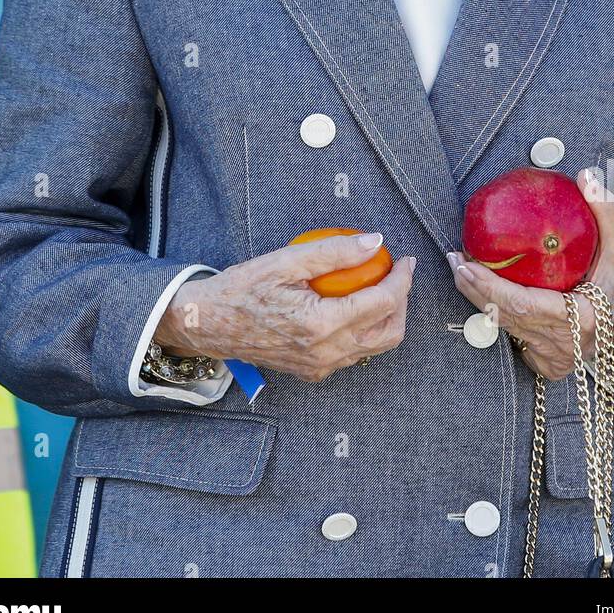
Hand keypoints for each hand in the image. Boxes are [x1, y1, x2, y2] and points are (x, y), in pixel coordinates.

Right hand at [154, 233, 415, 382]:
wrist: (209, 323)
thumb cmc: (242, 288)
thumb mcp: (286, 260)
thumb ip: (334, 251)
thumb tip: (375, 241)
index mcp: (321, 324)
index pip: (382, 302)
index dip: (402, 279)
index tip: (405, 259)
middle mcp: (325, 352)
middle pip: (389, 332)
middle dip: (403, 302)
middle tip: (397, 274)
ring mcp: (320, 366)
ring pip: (374, 347)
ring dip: (386, 318)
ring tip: (380, 287)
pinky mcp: (313, 371)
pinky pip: (353, 354)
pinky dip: (364, 331)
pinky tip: (354, 306)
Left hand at [446, 168, 613, 381]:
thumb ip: (605, 212)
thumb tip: (587, 176)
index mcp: (580, 318)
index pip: (522, 305)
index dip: (489, 287)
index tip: (466, 263)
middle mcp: (563, 343)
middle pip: (504, 317)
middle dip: (472, 288)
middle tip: (454, 259)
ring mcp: (553, 356)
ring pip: (503, 327)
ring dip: (478, 298)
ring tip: (459, 267)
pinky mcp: (546, 361)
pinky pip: (512, 336)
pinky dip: (494, 314)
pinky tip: (479, 290)